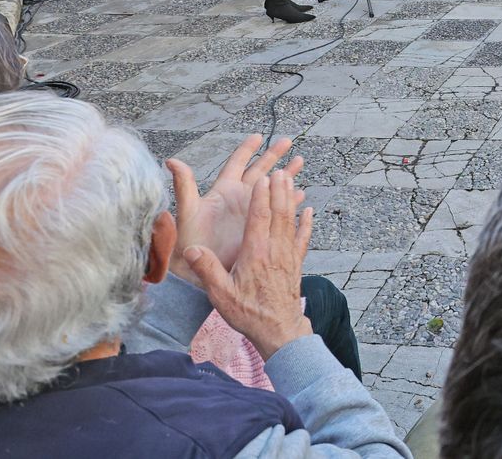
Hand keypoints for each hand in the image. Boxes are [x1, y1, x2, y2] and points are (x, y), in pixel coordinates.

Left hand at [167, 134, 303, 278]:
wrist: (199, 270)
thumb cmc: (188, 241)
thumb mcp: (187, 211)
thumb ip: (183, 186)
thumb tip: (171, 160)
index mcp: (223, 191)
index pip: (237, 163)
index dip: (247, 149)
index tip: (258, 136)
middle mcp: (238, 198)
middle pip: (259, 171)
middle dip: (273, 155)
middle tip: (287, 141)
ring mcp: (250, 212)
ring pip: (272, 188)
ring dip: (285, 175)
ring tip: (300, 161)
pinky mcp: (258, 227)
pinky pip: (278, 211)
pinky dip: (289, 202)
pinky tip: (300, 196)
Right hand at [182, 170, 313, 359]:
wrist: (279, 331)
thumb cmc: (247, 313)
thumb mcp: (221, 294)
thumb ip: (207, 270)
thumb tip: (192, 249)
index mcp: (256, 254)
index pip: (259, 218)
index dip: (261, 197)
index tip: (263, 178)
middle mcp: (275, 251)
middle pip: (278, 214)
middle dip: (278, 190)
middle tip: (279, 170)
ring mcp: (288, 256)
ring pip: (291, 222)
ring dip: (290, 200)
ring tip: (291, 180)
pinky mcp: (297, 264)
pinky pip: (303, 239)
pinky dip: (306, 223)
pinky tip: (309, 211)